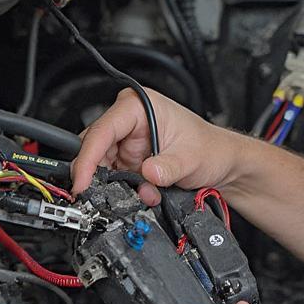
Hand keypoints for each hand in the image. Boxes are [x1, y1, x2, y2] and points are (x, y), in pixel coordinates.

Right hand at [71, 87, 247, 204]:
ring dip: (114, 186)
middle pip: (94, 148)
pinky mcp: (128, 161)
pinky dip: (122, 191)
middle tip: (102, 197)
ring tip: (141, 193)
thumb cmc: (210, 148)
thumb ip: (168, 167)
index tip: (83, 182)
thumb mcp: (191, 158)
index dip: (88, 157)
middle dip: (98, 176)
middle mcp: (128, 121)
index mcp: (140, 106)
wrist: (221, 163)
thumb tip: (148, 174)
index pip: (103, 130)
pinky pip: (112, 178)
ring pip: (100, 166)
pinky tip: (144, 193)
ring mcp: (126, 142)